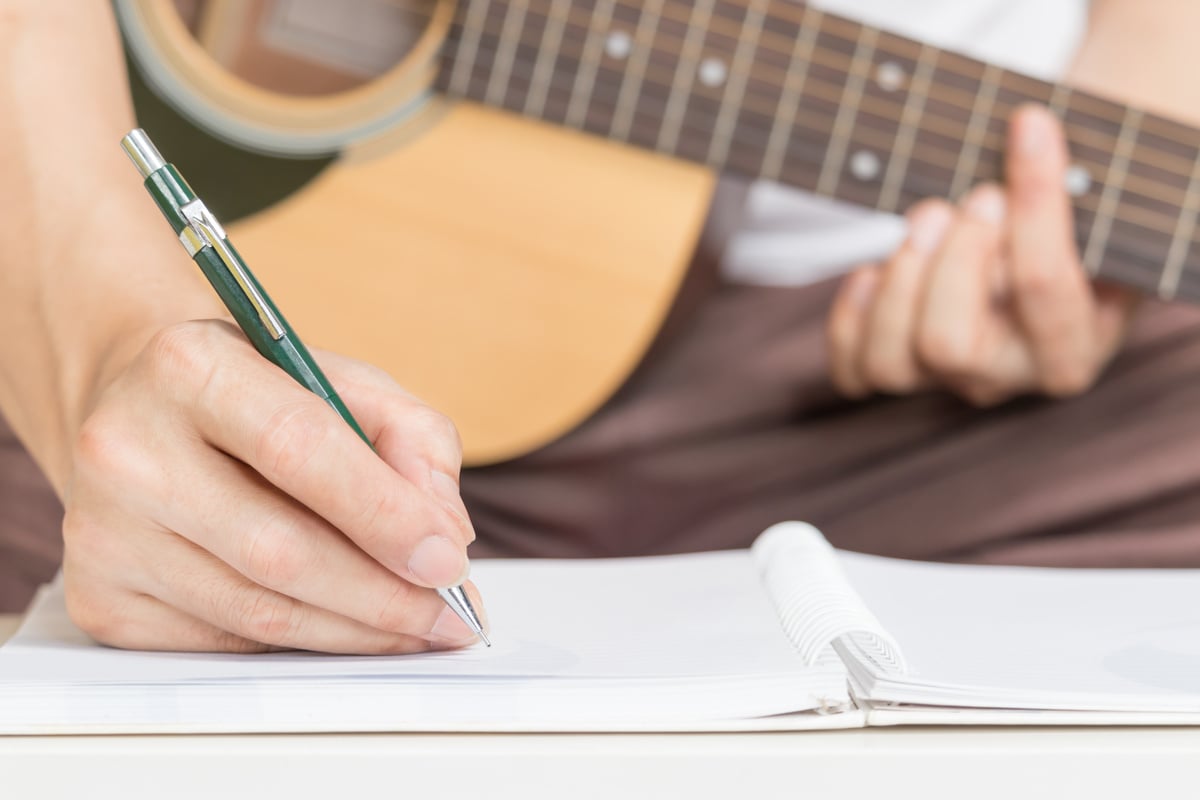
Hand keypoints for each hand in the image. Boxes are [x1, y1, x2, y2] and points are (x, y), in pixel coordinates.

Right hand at [61, 320, 484, 652]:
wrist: (143, 410)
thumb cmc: (259, 397)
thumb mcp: (343, 380)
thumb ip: (413, 439)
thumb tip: (445, 533)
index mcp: (190, 367)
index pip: (298, 449)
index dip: (383, 515)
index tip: (449, 561)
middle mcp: (127, 448)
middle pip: (277, 549)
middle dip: (383, 595)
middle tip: (452, 616)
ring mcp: (103, 531)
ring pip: (256, 610)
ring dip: (355, 630)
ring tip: (418, 627)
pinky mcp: (100, 597)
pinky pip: (226, 640)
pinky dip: (303, 640)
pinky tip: (348, 628)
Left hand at [827, 105, 1138, 405]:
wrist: (1042, 257)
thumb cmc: (1073, 226)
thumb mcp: (1095, 210)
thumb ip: (1071, 190)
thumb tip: (1029, 135)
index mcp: (1073, 348)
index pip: (1043, 287)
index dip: (1032, 203)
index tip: (1029, 126)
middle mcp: (1006, 377)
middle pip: (948, 344)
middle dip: (949, 258)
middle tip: (976, 195)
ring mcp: (946, 381)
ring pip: (891, 363)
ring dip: (898, 279)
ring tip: (929, 216)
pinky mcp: (900, 371)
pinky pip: (853, 370)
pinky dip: (854, 313)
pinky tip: (875, 266)